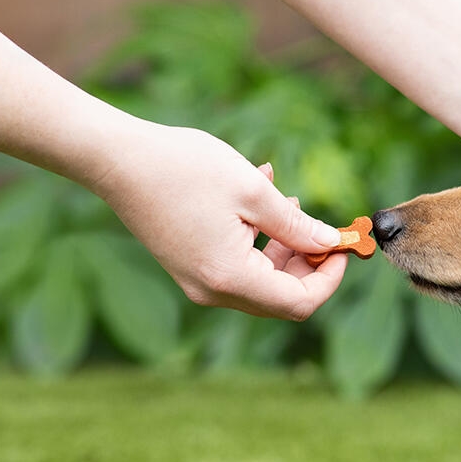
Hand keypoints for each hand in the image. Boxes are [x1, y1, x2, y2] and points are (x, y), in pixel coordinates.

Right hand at [94, 121, 347, 320]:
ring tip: (291, 202)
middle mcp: (212, 290)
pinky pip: (239, 264)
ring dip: (287, 247)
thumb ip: (297, 226)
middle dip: (310, 263)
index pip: (299, 303)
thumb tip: (331, 243)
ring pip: (262, 279)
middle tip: (326, 225)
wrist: (116, 158)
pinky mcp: (189, 265)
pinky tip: (264, 197)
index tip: (344, 246)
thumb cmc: (185, 168)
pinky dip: (260, 240)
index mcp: (230, 278)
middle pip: (281, 296)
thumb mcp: (254, 192)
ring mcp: (197, 281)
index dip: (329, 278)